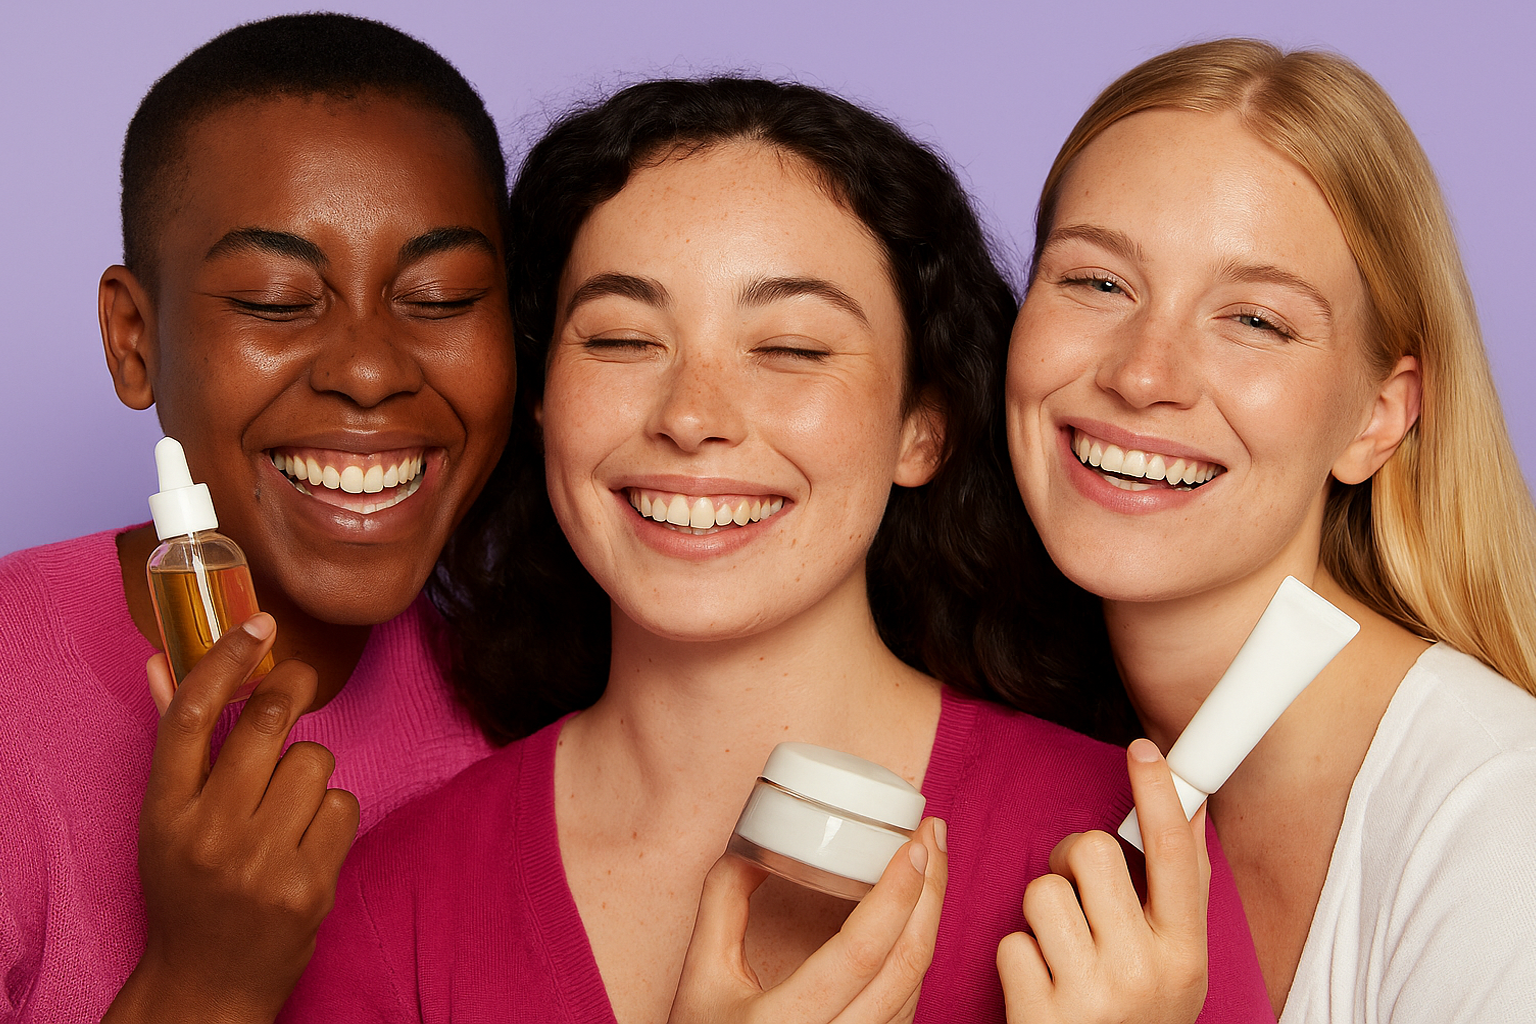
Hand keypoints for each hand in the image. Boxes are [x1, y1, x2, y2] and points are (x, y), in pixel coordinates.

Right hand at [104, 614, 359, 1023]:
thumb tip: (167, 660)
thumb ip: (177, 744)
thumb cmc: (188, 889)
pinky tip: (308, 844)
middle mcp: (209, 832)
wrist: (206, 984)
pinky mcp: (310, 884)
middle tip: (298, 682)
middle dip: (291, 689)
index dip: (225, 659)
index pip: (193, 716)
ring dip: (311, 774)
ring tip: (287, 810)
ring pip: (316, 761)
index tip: (256, 623)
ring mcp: (261, 861)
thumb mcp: (166, 820)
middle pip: (267, 723)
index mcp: (164, 812)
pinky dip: (333, 816)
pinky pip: (344, 805)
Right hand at [669, 817, 948, 1023]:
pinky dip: (916, 952)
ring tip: (931, 863)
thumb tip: (759, 841)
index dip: (896, 894)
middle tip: (933, 834)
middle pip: (906, 965)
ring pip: (916, 986)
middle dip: (931, 892)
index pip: (860, 952)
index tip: (915, 844)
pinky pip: (907, 1004)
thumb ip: (724, 902)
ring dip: (931, 919)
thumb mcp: (701, 975)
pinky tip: (916, 915)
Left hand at [997, 739, 1208, 1023]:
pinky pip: (1010, 941)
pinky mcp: (1041, 1015)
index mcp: (1186, 953)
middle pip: (1088, 852)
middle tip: (1078, 896)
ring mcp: (1093, 995)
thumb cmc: (1138, 1018)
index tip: (1145, 751)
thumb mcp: (1176, 964)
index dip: (1160, 794)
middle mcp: (1146, 972)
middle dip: (1071, 862)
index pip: (1176, 853)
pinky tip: (1041, 988)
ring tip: (1062, 952)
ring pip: (1040, 891)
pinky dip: (1018, 960)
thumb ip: (1182, 889)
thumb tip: (1192, 807)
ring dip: (1042, 915)